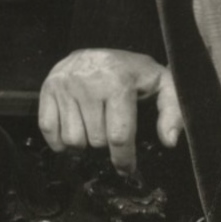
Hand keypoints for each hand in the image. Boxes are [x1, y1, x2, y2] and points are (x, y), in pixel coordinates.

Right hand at [38, 48, 182, 175]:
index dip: (123, 158)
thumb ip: (172, 111)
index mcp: (119, 84)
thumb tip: (169, 141)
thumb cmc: (132, 73)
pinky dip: (59, 141)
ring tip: (91, 132)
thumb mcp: (161, 84)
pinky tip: (71, 134)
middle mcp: (88, 84)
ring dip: (83, 144)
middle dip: (105, 145)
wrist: (97, 52)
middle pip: (95, 140)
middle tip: (109, 134)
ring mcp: (64, 86)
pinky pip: (48, 129)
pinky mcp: (48, 89)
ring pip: (72, 139)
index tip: (126, 169)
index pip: (119, 135)